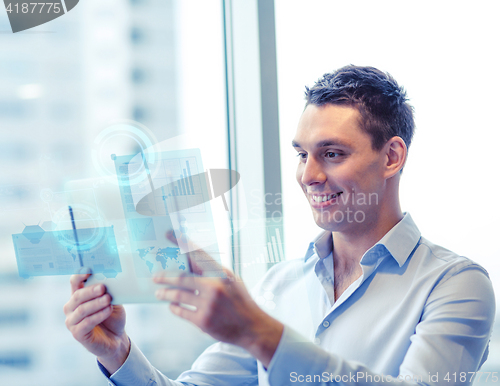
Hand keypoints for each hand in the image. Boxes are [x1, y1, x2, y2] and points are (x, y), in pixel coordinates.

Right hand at [63, 274, 129, 373]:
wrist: (116, 338)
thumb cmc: (112, 316)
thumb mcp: (112, 300)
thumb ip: (107, 291)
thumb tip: (110, 278)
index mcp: (78, 296)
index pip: (74, 283)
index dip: (79, 276)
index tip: (88, 270)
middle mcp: (71, 308)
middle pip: (77, 296)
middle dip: (90, 291)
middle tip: (103, 287)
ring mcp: (72, 322)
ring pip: (81, 310)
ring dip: (96, 303)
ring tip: (108, 299)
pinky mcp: (77, 334)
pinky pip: (86, 323)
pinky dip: (98, 315)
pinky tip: (108, 310)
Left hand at [154, 233, 283, 367]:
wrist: (252, 327)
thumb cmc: (241, 302)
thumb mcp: (232, 281)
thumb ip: (214, 273)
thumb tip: (192, 264)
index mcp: (221, 273)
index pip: (198, 253)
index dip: (182, 242)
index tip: (168, 234)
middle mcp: (214, 286)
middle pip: (181, 277)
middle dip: (165, 276)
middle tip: (155, 276)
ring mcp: (208, 304)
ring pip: (178, 295)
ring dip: (165, 293)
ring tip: (159, 293)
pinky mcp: (203, 321)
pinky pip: (181, 311)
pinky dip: (174, 307)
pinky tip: (172, 305)